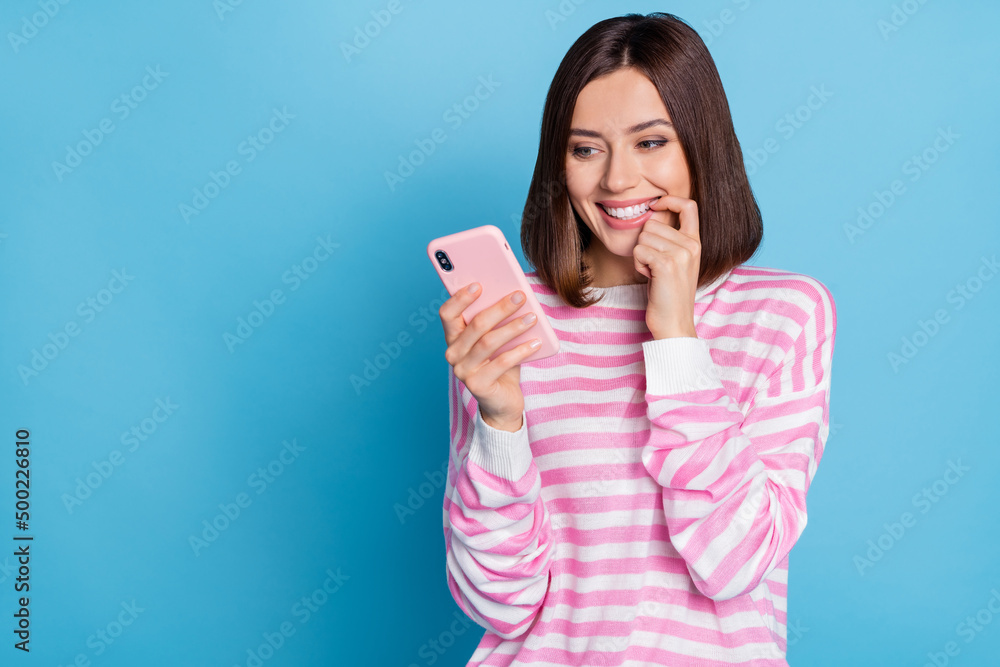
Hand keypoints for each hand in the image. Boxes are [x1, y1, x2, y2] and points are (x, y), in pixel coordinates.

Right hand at [439, 284, 540, 430]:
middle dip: (499, 308)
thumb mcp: (497, 340)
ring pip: (488, 342)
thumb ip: (497, 322)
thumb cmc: (500, 364)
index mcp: (453, 338)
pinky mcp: (477, 385)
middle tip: (520, 296)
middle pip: (475, 325)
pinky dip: (520, 350)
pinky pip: (501, 363)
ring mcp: (463, 371)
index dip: (460, 298)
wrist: (502, 403)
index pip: (447, 314)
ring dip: (513, 327)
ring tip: (532, 317)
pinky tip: (535, 342)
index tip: (478, 284)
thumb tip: (514, 295)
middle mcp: (453, 354)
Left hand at [632, 195, 701, 338]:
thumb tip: (652, 214)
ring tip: (653, 273)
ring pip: (643, 237)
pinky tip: (649, 277)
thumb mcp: (675, 262)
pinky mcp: (666, 264)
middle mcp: (691, 245)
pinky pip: (639, 250)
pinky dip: (638, 264)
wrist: (674, 323)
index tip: (655, 205)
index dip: (670, 200)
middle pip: (652, 223)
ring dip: (640, 256)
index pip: (689, 205)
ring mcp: (681, 254)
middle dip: (645, 244)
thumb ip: (669, 240)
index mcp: (696, 242)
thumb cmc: (668, 294)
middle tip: (654, 265)